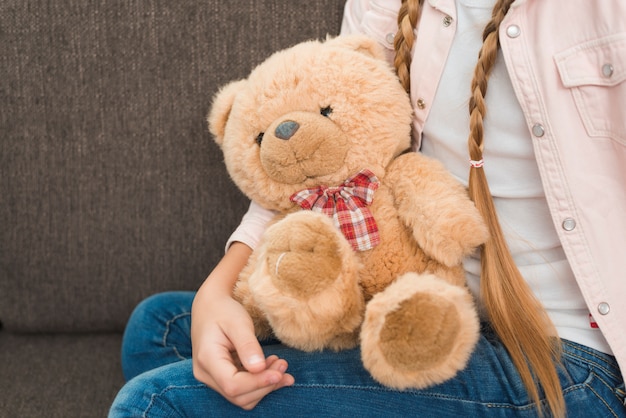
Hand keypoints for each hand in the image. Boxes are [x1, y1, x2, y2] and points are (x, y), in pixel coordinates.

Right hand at [191, 243, 293, 409]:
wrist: (210, 307)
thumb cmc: (224, 311)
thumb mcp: (238, 322)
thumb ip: (248, 345)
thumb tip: (259, 368)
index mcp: (207, 359)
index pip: (232, 384)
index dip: (258, 383)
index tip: (279, 373)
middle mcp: (205, 374)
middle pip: (238, 396)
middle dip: (265, 385)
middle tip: (284, 365)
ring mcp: (211, 378)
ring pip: (241, 397)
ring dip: (265, 386)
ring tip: (281, 365)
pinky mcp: (220, 378)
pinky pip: (241, 390)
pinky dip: (259, 383)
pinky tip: (272, 367)